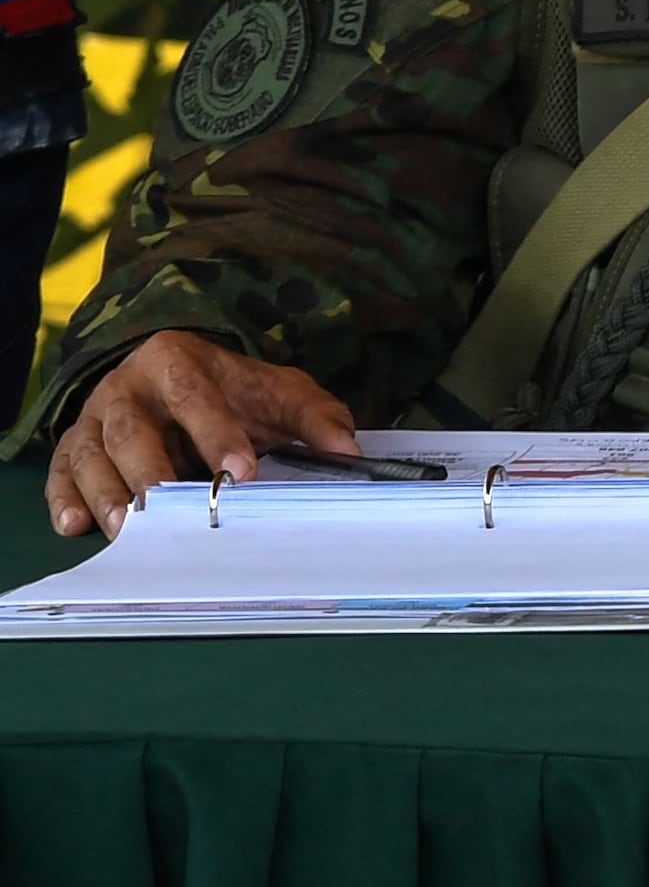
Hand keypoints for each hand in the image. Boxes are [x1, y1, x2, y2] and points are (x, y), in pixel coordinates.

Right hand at [44, 332, 357, 534]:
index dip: (217, 433)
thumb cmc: (232, 390)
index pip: (195, 395)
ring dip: (106, 492)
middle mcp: (127, 387)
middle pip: (131, 428)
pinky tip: (75, 525)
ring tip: (125, 526)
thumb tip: (349, 452)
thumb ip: (315, 418)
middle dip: (150, 469)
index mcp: (177, 359)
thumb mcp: (279, 392)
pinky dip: (64, 500)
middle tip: (169, 508)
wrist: (178, 375)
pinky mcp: (72, 448)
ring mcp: (93, 418)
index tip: (241, 471)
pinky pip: (61, 473)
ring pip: (91, 454)